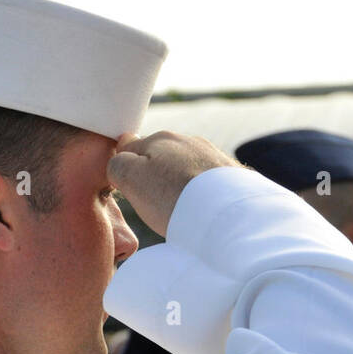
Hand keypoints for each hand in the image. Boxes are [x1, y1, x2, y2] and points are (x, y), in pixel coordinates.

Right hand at [107, 130, 238, 237]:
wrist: (228, 216)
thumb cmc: (173, 198)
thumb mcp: (131, 179)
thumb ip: (118, 164)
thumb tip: (121, 157)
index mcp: (159, 138)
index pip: (130, 148)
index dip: (127, 170)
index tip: (133, 192)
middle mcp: (188, 141)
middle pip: (161, 157)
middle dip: (158, 177)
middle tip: (159, 205)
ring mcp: (213, 156)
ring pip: (187, 169)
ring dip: (182, 185)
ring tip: (184, 211)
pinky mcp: (234, 176)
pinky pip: (209, 184)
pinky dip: (203, 194)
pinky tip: (204, 210)